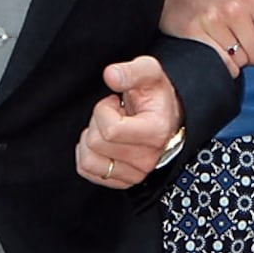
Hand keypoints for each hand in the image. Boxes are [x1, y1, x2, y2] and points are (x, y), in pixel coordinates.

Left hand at [78, 57, 181, 189]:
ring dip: (91, 140)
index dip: (104, 109)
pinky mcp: (124, 181)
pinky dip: (88, 154)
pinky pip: (87, 171)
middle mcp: (147, 158)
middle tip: (115, 115)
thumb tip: (111, 75)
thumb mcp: (148, 72)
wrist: (166, 117)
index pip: (109, 130)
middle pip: (95, 143)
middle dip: (97, 123)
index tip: (117, 103)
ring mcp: (136, 173)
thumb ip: (131, 71)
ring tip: (109, 129)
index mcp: (155, 132)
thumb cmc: (156, 95)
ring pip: (88, 160)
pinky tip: (103, 142)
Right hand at [159, 0, 253, 77]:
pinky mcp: (195, 32)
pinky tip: (214, 52)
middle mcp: (235, 8)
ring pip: (240, 62)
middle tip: (238, 45)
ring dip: (235, 61)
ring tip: (224, 45)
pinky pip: (221, 65)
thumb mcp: (249, 5)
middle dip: (251, 57)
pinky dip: (221, 66)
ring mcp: (214, 20)